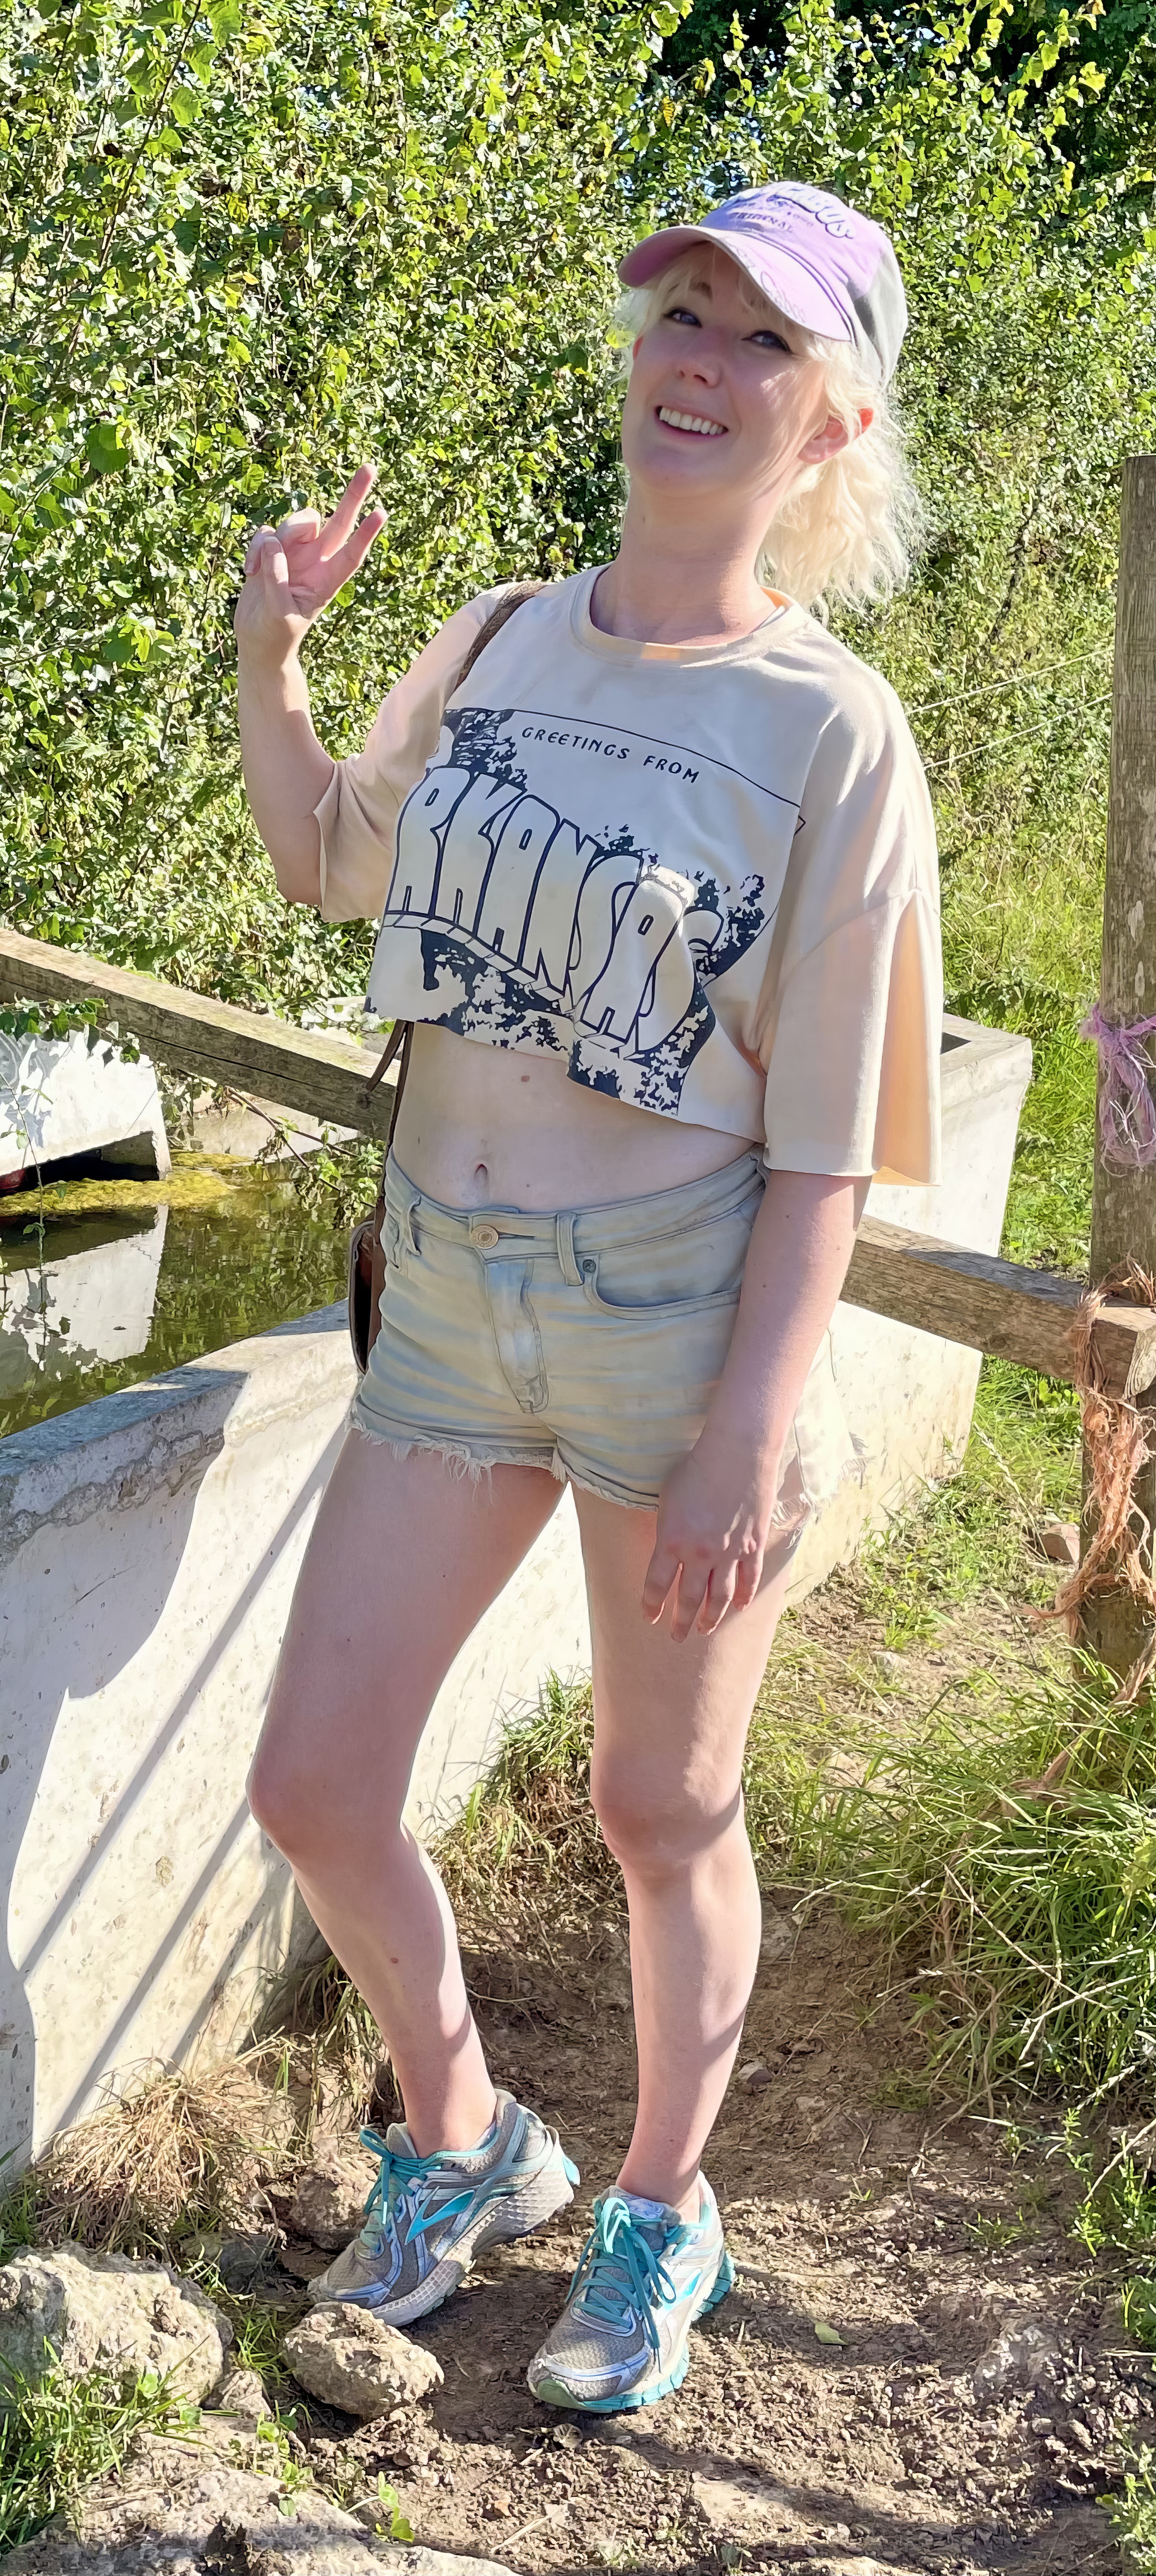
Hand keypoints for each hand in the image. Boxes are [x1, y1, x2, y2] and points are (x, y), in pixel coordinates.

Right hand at [233, 463, 386, 667]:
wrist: (258, 641)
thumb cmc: (276, 635)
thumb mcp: (279, 614)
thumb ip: (277, 580)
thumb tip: (274, 545)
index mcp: (326, 581)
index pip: (351, 554)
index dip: (365, 534)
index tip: (381, 513)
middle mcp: (316, 561)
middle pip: (338, 521)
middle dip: (353, 495)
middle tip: (370, 467)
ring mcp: (295, 553)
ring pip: (294, 523)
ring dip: (274, 541)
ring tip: (258, 571)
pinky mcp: (273, 550)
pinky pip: (266, 532)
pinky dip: (255, 548)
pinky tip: (250, 571)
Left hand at [642, 1431, 781, 1642]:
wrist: (736, 1454)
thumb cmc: (696, 1467)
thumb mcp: (667, 1497)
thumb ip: (667, 1528)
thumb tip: (668, 1545)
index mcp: (671, 1540)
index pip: (656, 1584)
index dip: (651, 1605)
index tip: (650, 1618)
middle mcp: (699, 1553)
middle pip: (688, 1598)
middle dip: (681, 1621)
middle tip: (677, 1637)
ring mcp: (729, 1553)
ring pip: (720, 1597)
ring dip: (711, 1617)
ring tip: (705, 1629)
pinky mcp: (752, 1546)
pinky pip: (749, 1580)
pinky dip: (744, 1596)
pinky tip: (740, 1607)